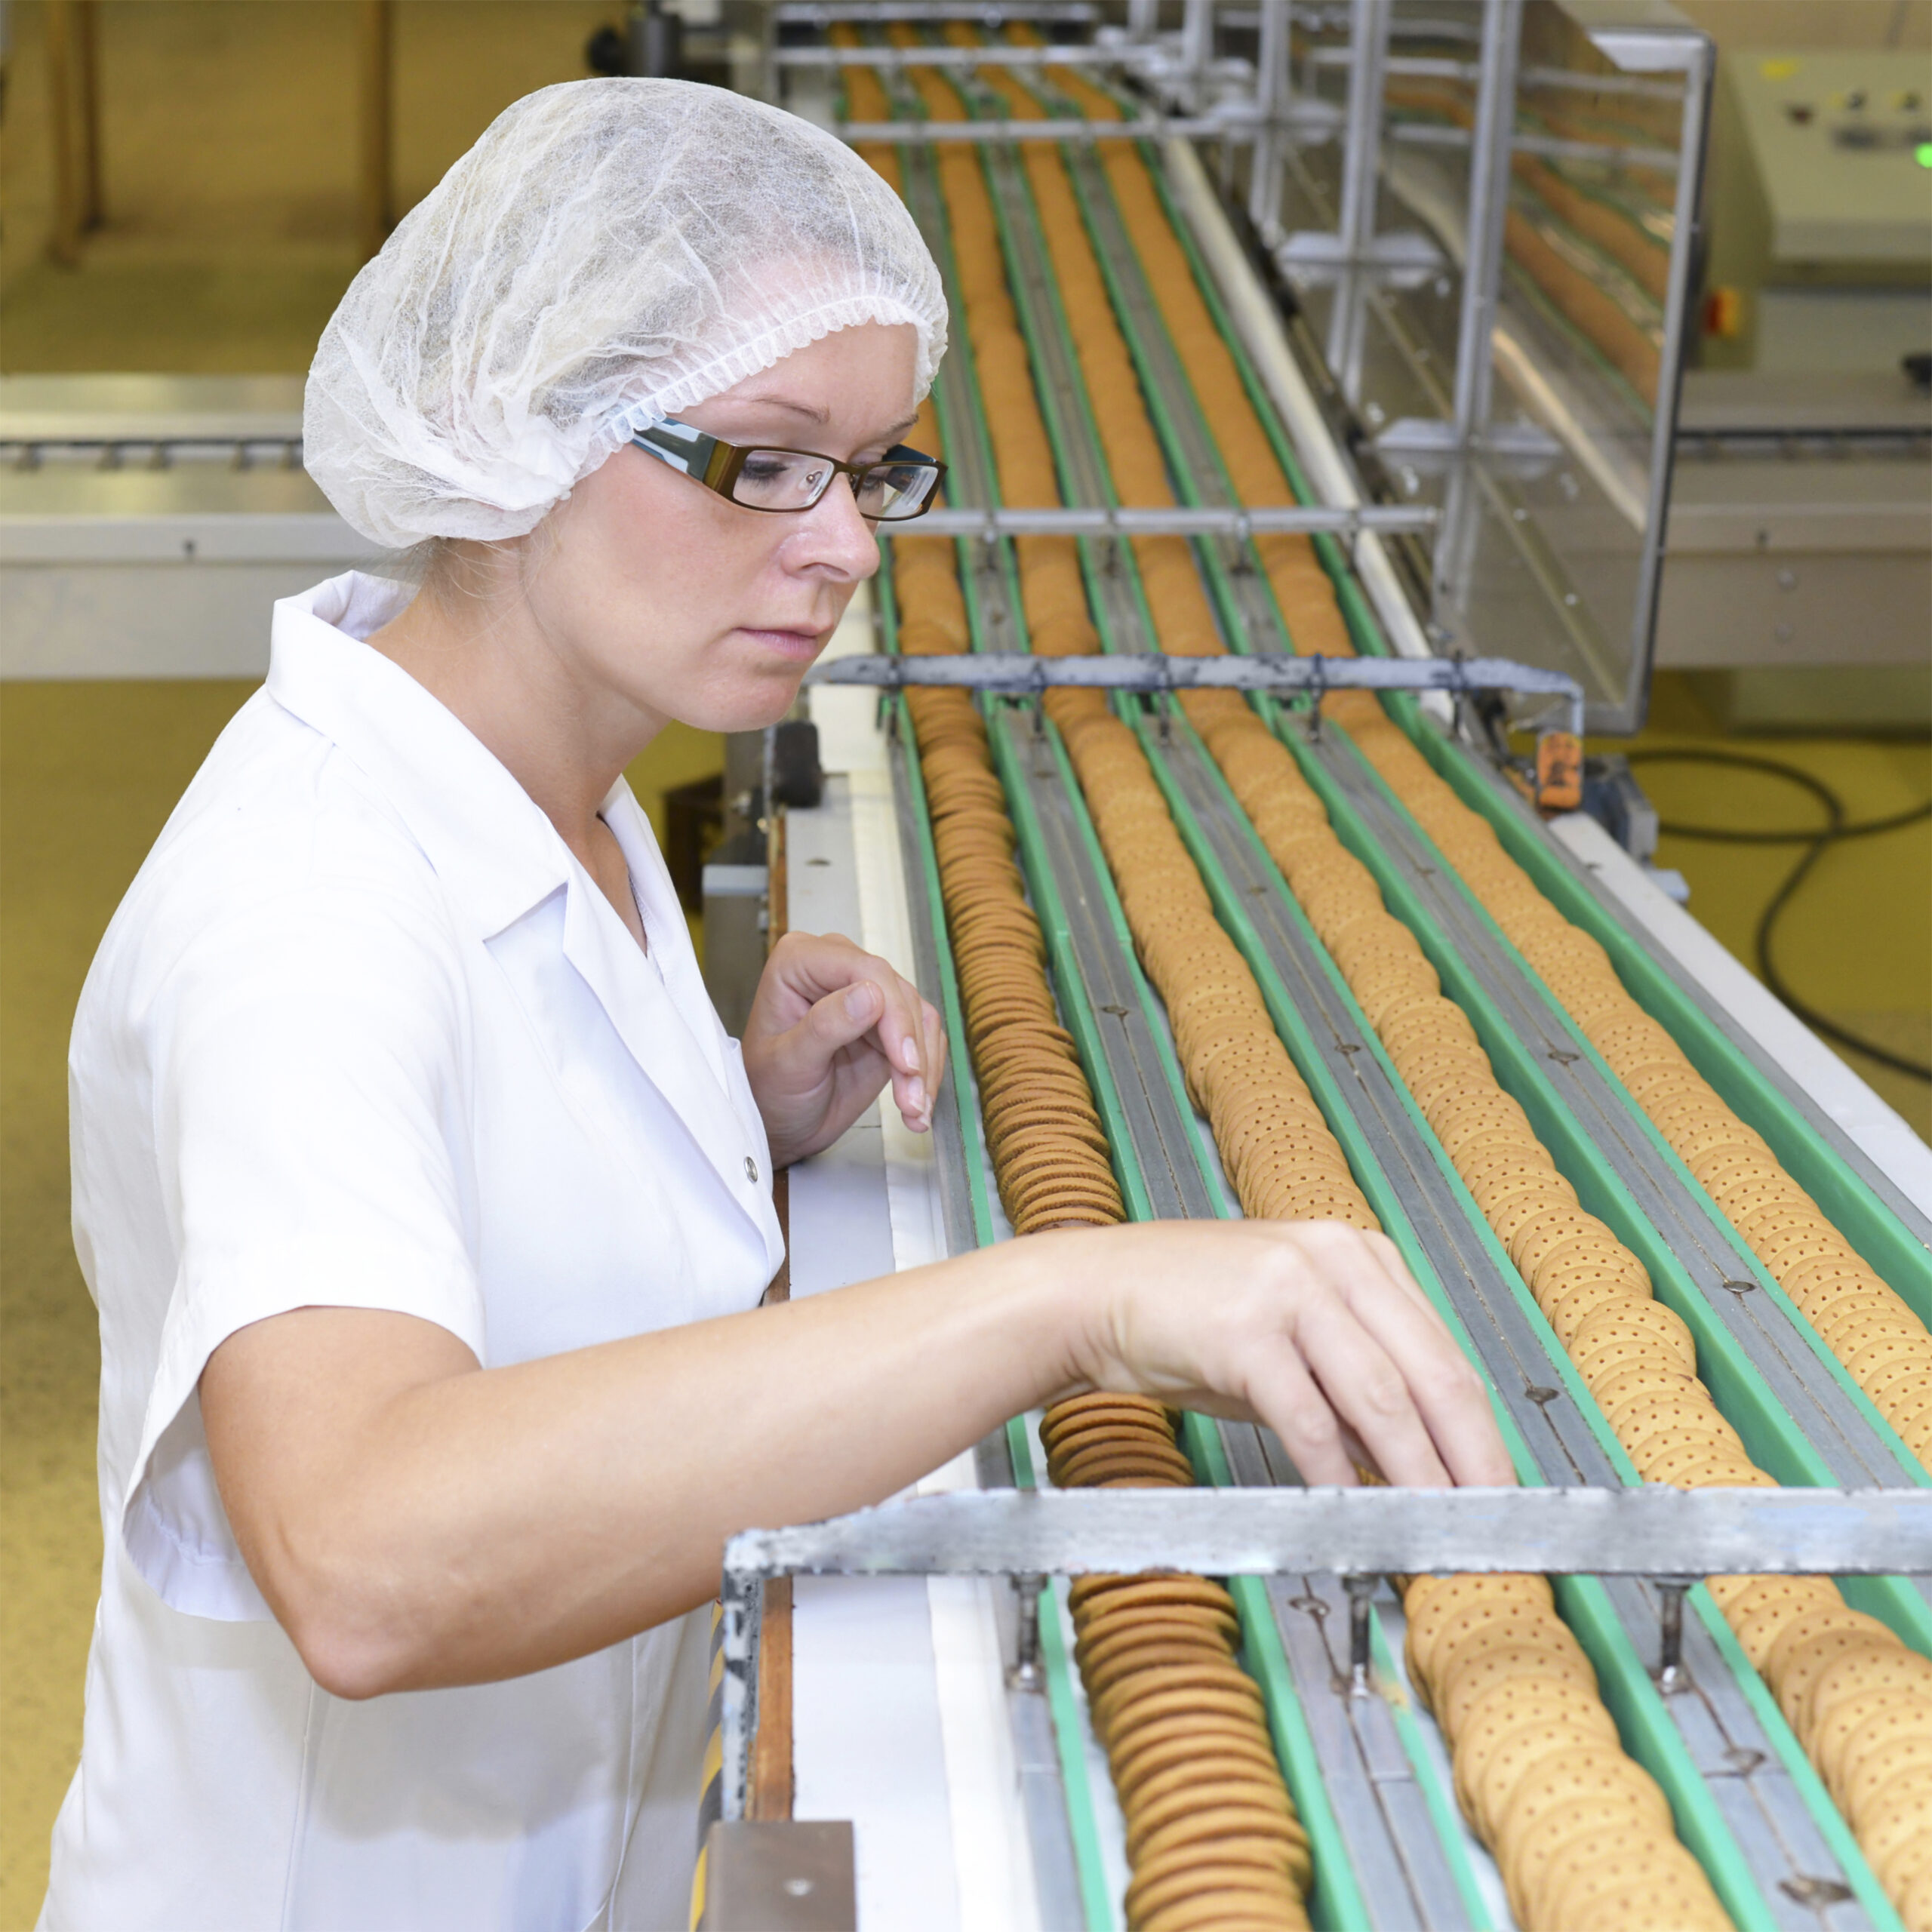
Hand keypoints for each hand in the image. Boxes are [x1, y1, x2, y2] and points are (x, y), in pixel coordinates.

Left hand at [741, 930, 945, 1167]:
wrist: (779, 1122)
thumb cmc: (768, 1090)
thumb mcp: (789, 1063)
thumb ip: (825, 1026)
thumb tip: (870, 996)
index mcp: (800, 962)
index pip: (865, 969)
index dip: (892, 1013)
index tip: (904, 1060)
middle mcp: (835, 969)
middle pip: (897, 992)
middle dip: (910, 1048)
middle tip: (911, 1097)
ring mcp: (864, 994)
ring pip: (917, 1015)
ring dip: (922, 1066)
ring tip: (913, 1108)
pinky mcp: (886, 1022)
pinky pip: (922, 1035)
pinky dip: (926, 1071)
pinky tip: (915, 1104)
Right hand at [1043, 1218, 1513, 1489]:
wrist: (1093, 1293)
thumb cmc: (1189, 1318)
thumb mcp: (1290, 1340)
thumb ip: (1353, 1389)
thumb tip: (1415, 1465)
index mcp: (1358, 1254)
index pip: (1444, 1353)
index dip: (1480, 1432)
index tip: (1498, 1491)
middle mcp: (1334, 1259)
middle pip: (1430, 1374)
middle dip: (1469, 1460)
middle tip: (1492, 1523)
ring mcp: (1290, 1287)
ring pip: (1381, 1398)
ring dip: (1416, 1476)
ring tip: (1437, 1529)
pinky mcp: (1246, 1328)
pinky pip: (1308, 1417)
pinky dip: (1336, 1474)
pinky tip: (1351, 1513)